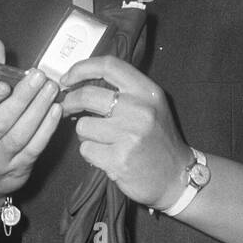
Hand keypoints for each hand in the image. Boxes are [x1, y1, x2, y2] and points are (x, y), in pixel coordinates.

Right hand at [0, 38, 61, 201]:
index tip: (5, 84)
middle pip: (0, 122)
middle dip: (22, 99)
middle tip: (39, 77)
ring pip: (19, 135)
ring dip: (38, 111)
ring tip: (51, 89)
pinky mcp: (16, 170)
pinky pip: (33, 148)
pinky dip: (46, 129)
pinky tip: (55, 111)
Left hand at [59, 56, 188, 210]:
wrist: (176, 177)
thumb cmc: (158, 139)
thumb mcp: (151, 105)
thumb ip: (124, 90)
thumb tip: (80, 81)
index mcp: (148, 92)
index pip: (109, 66)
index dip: (82, 68)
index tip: (67, 78)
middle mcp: (140, 110)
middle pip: (87, 95)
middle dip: (70, 102)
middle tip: (66, 108)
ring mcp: (130, 135)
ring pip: (83, 126)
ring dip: (85, 135)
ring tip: (102, 141)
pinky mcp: (119, 160)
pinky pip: (86, 150)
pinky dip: (91, 154)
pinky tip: (106, 156)